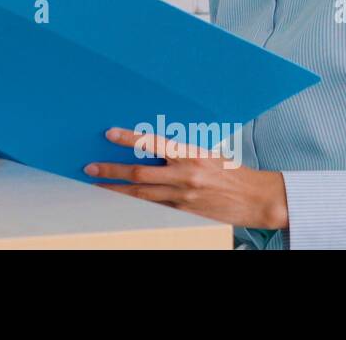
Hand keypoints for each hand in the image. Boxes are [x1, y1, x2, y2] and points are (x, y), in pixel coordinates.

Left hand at [83, 127, 289, 230]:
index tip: (108, 134)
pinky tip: (121, 199)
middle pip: (139, 172)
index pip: (153, 143)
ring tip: (97, 185)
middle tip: (89, 168)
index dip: (129, 138)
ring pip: (141, 194)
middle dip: (111, 170)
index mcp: (190, 153)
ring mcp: (183, 196)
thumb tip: (152, 144)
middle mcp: (185, 174)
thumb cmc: (231, 170)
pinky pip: (154, 206)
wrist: (256, 199)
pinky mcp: (184, 212)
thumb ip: (180, 149)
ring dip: (116, 189)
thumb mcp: (206, 151)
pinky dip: (137, 202)